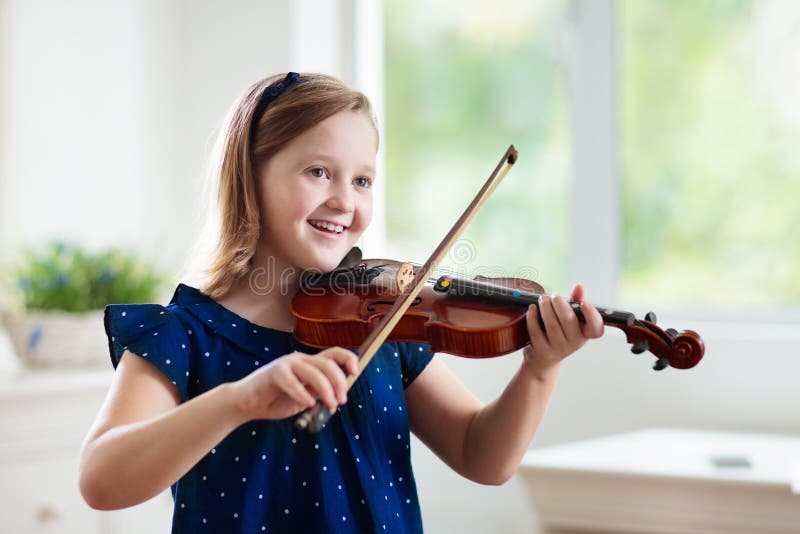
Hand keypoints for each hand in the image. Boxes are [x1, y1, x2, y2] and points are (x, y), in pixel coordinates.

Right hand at [231, 347, 358, 421]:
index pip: (334, 353)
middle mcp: (300, 359)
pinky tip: (308, 404)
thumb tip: (339, 394)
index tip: (355, 373)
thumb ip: (319, 392)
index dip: (348, 359)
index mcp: (309, 363)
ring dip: (326, 389)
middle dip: (339, 382)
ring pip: (314, 371)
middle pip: (327, 364)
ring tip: (330, 404)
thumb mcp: (305, 398)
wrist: (247, 404)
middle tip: (341, 401)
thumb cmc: (277, 400)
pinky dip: (303, 393)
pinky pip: (293, 382)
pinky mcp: (274, 373)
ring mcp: (287, 364)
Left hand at [521, 283, 603, 379]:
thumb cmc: (560, 330)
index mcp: (585, 333)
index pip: (596, 328)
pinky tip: (532, 308)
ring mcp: (559, 349)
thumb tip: (579, 286)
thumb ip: (576, 301)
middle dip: (559, 303)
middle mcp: (575, 343)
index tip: (584, 303)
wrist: (545, 356)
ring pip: (551, 324)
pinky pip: (536, 332)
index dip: (592, 316)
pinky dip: (532, 317)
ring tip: (542, 299)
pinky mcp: (543, 351)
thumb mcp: (571, 317)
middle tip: (553, 296)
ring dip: (545, 307)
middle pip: (568, 320)